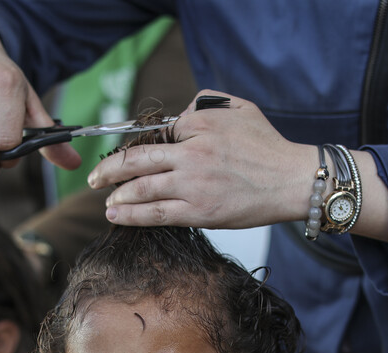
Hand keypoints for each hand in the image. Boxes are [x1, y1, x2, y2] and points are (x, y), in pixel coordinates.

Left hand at [86, 90, 315, 229]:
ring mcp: (194, 185)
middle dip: (110, 169)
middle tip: (93, 177)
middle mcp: (192, 154)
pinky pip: (157, 214)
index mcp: (199, 126)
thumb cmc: (268, 145)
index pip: (157, 134)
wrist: (293, 180)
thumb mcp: (238, 108)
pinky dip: (132, 214)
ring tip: (105, 198)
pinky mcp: (201, 212)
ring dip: (117, 194)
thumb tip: (176, 116)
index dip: (142, 146)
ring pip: (142, 189)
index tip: (130, 158)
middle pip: (137, 160)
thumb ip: (204, 103)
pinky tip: (117, 214)